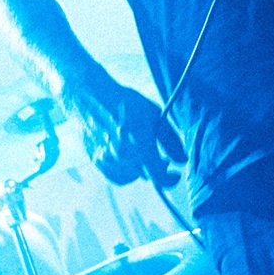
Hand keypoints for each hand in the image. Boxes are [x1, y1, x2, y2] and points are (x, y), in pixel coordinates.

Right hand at [67, 79, 185, 187]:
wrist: (91, 95)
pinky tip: (128, 159)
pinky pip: (116, 176)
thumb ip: (170, 140)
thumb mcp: (155, 114)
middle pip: (147, 175)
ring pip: (132, 176)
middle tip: (160, 155)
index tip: (175, 174)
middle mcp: (122, 155)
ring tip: (142, 153)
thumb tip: (182, 161)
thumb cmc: (126, 102)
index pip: (159, 175)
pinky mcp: (96, 159)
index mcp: (139, 142)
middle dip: (156, 167)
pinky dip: (125, 172)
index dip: (170, 180)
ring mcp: (107, 158)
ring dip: (140, 169)